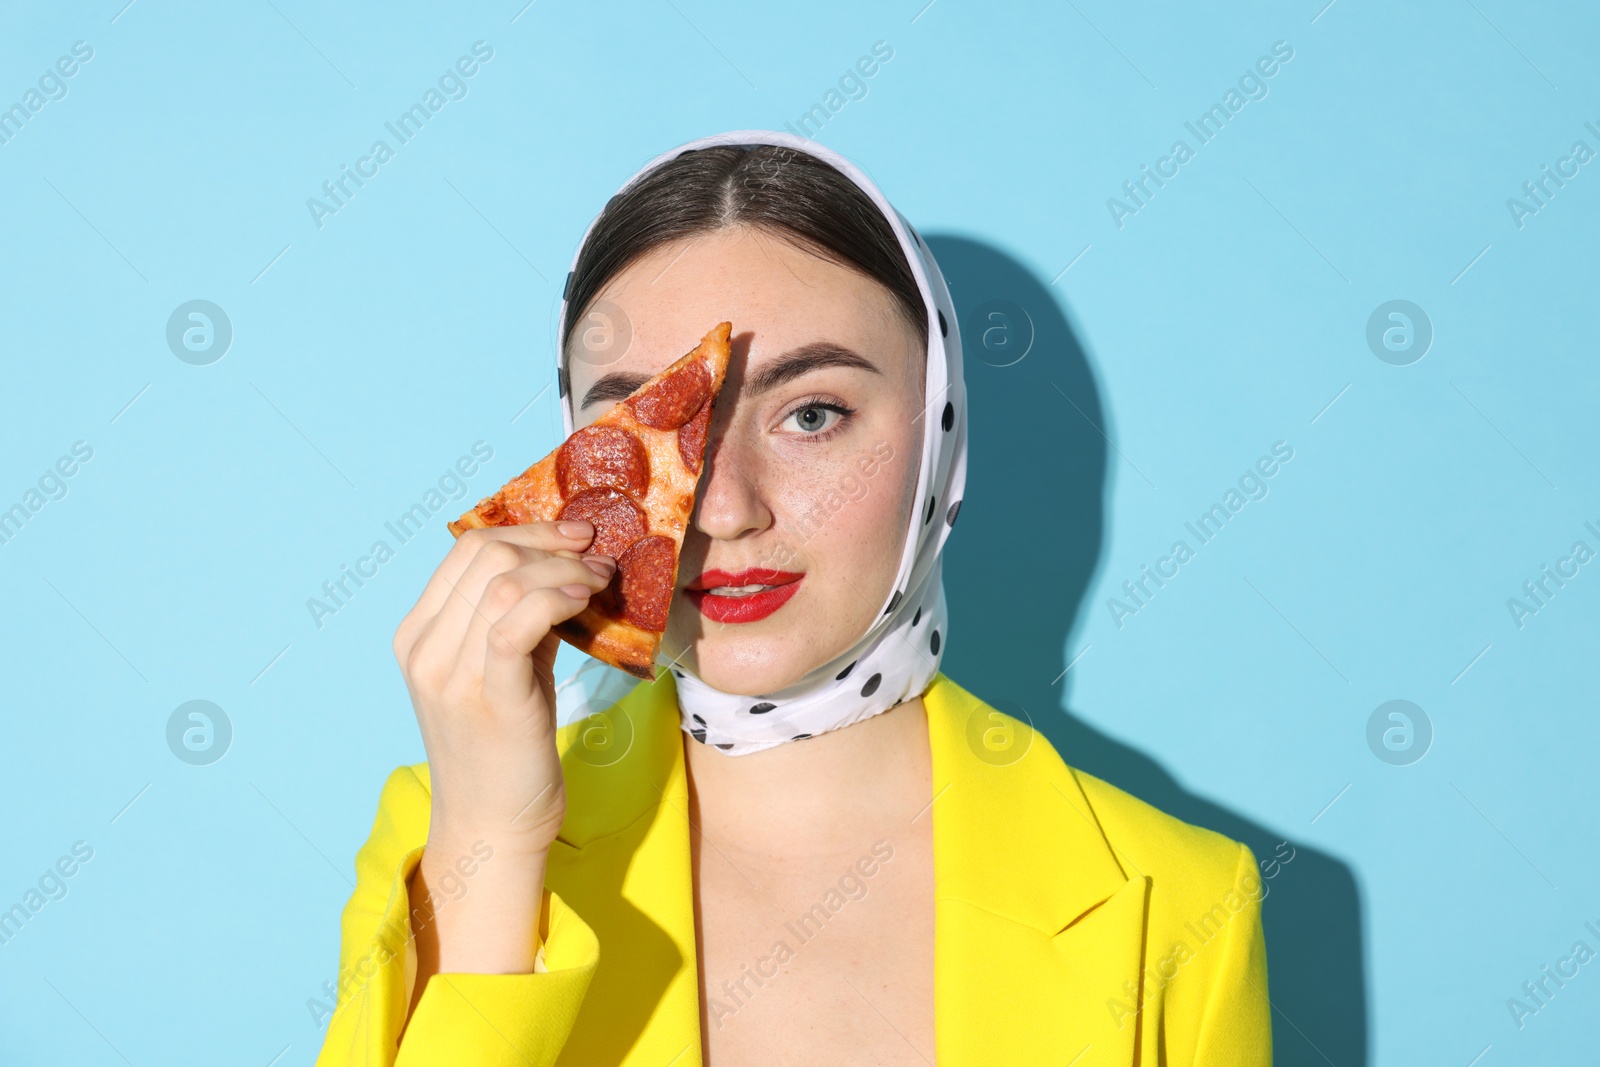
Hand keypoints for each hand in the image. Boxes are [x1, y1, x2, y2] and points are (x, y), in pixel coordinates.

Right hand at [393, 519, 614, 856]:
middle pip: (487, 554)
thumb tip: (570, 565)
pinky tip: (585, 601)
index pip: (468, 547)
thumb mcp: (506, 668)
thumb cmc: (506, 747)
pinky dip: (555, 598)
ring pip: (504, 581)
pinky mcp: (487, 696)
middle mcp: (424, 647)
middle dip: (553, 544)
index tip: (576, 535)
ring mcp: (449, 672)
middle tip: (598, 558)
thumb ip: (521, 617)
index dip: (529, 529)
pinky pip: (515, 622)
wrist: (492, 825)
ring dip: (564, 569)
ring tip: (601, 581)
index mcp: (418, 632)